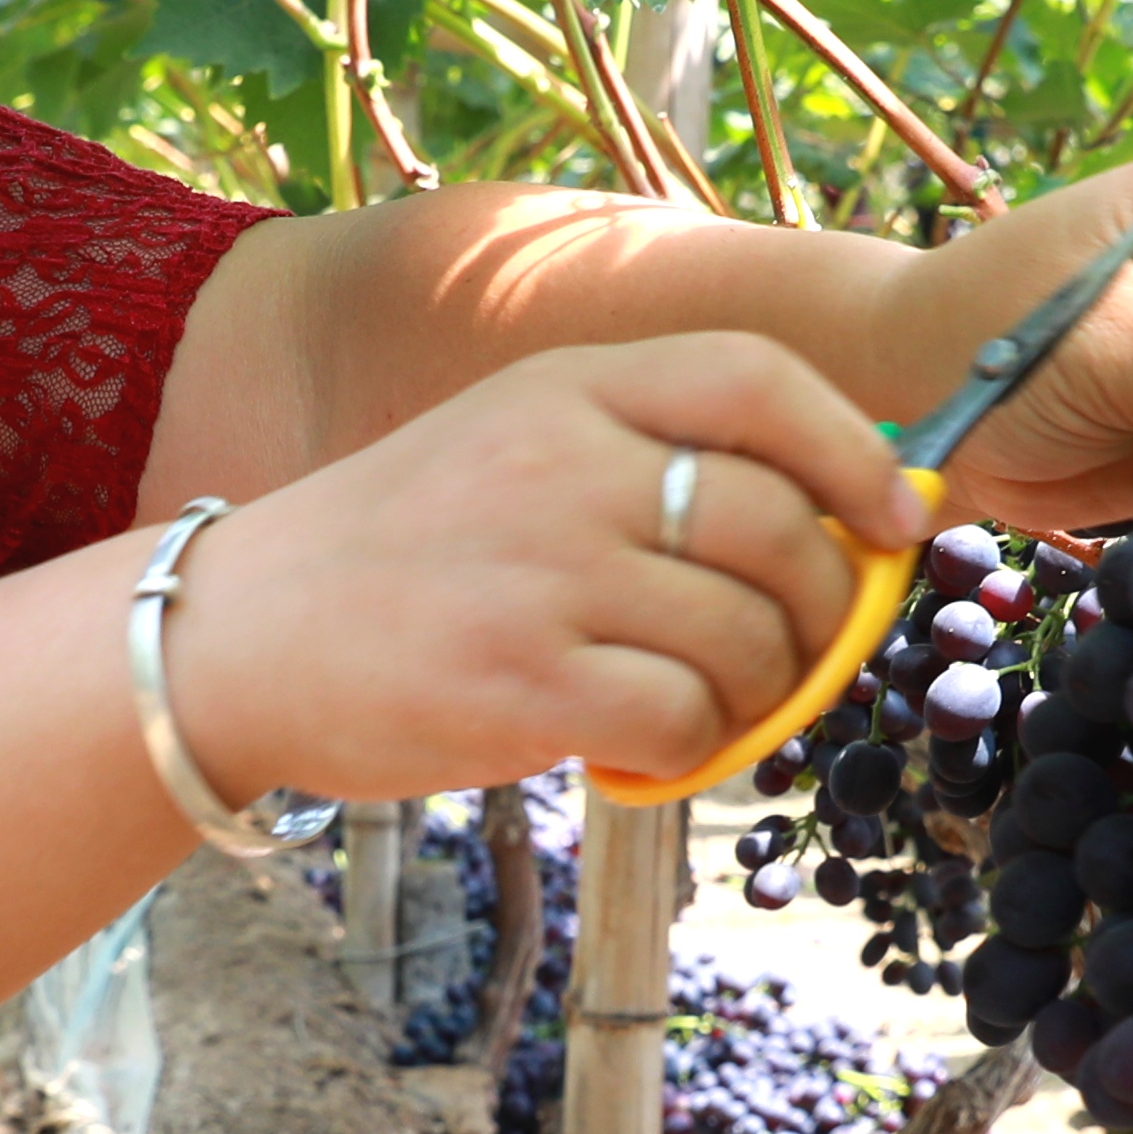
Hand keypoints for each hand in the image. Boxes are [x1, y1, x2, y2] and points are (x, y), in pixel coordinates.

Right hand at [155, 331, 921, 802]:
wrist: (233, 635)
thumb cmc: (400, 552)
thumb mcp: (512, 443)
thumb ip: (647, 451)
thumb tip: (843, 510)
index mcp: (567, 386)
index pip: (758, 381)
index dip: (858, 451)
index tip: (899, 517)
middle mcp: (562, 464)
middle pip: (780, 527)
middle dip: (819, 607)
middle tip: (786, 650)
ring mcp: (543, 573)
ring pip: (746, 638)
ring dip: (750, 693)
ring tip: (685, 703)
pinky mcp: (521, 683)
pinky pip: (684, 723)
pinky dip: (687, 752)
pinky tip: (631, 750)